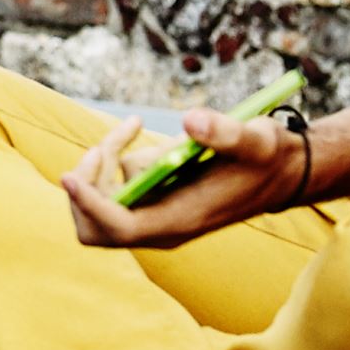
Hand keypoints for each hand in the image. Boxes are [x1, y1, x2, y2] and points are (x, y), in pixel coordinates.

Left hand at [57, 103, 312, 247]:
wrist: (279, 172)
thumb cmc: (267, 158)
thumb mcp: (256, 140)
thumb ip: (225, 133)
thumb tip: (190, 121)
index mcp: (180, 221)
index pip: (118, 228)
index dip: (89, 205)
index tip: (70, 175)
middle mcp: (160, 226)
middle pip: (94, 228)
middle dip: (86, 188)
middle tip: (103, 149)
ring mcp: (153, 214)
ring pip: (97, 201)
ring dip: (101, 163)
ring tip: (131, 128)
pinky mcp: (151, 199)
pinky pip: (112, 185)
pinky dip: (112, 156)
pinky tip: (134, 128)